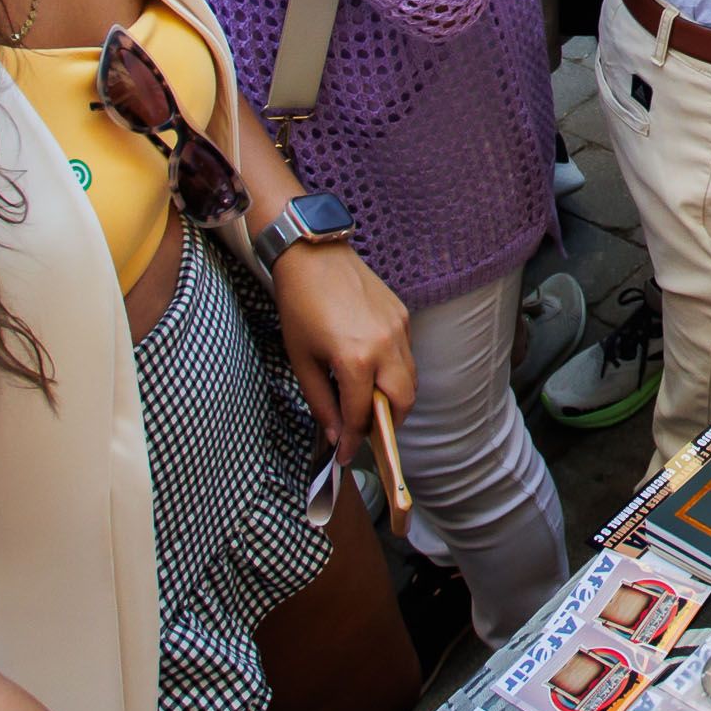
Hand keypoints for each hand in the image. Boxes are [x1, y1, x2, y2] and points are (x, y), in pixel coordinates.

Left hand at [269, 238, 414, 462]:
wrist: (313, 256)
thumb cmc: (300, 306)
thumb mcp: (302, 361)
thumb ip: (321, 403)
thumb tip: (336, 435)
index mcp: (356, 360)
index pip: (362, 414)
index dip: (353, 440)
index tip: (345, 454)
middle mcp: (385, 347)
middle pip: (403, 402)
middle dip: (388, 425)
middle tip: (367, 432)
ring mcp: (399, 329)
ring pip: (410, 379)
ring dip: (395, 399)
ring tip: (371, 405)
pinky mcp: (402, 315)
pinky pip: (407, 355)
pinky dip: (395, 371)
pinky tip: (373, 371)